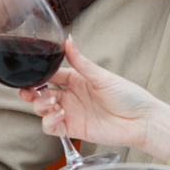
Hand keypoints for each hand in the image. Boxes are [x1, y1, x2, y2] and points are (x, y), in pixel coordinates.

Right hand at [17, 39, 169, 160]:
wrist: (140, 121)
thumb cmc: (128, 96)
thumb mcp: (102, 77)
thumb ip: (81, 63)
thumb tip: (68, 41)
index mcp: (76, 79)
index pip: (50, 75)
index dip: (37, 75)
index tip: (30, 75)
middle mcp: (71, 95)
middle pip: (41, 93)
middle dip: (31, 93)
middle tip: (29, 93)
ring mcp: (71, 113)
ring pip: (43, 110)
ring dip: (41, 107)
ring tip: (52, 104)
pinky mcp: (73, 129)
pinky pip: (51, 128)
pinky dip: (50, 123)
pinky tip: (59, 116)